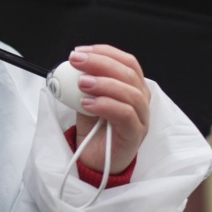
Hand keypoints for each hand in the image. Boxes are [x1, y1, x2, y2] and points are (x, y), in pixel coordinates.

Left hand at [69, 44, 150, 173]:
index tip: (82, 51)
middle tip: (77, 61)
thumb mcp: (86, 100)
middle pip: (128, 74)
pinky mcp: (135, 135)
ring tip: (82, 84)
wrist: (95, 161)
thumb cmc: (95, 130)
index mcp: (132, 87)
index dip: (105, 52)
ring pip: (130, 93)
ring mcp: (141, 118)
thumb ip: (82, 84)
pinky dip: (105, 105)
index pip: (127, 62)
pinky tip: (88, 104)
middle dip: (100, 63)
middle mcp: (140, 100)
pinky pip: (125, 115)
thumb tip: (70, 67)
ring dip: (103, 84)